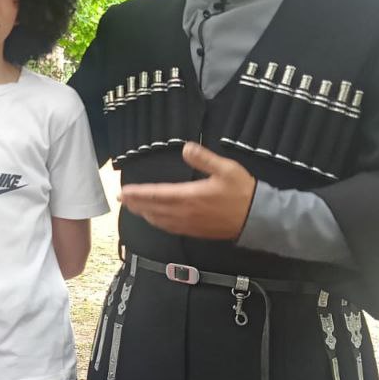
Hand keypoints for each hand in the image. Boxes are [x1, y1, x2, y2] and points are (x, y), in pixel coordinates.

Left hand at [119, 142, 255, 239]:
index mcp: (189, 196)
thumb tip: (186, 147)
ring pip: (159, 220)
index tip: (124, 191)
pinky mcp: (195, 232)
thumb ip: (204, 158)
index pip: (156, 195)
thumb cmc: (242, 192)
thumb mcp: (226, 169)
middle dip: (136, 204)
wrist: (257, 218)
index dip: (138, 194)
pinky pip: (170, 228)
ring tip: (133, 207)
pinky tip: (154, 219)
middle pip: (153, 209)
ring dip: (144, 213)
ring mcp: (188, 224)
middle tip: (121, 199)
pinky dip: (157, 222)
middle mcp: (184, 213)